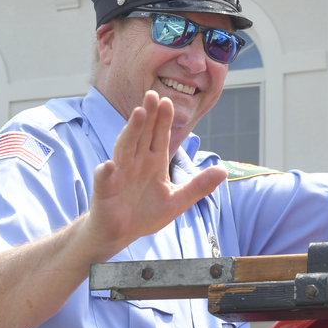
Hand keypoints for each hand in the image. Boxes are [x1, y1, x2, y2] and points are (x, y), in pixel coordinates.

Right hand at [85, 90, 227, 254]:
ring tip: (138, 114)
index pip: (160, 136)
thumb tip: (223, 170)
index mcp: (154, 162)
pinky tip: (108, 166)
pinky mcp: (105, 189)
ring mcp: (119, 173)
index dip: (164, 120)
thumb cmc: (146, 214)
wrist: (121, 233)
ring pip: (125, 148)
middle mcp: (136, 162)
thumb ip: (198, 186)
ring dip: (130, 131)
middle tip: (152, 94)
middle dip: (148, 115)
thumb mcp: (177, 201)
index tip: (168, 101)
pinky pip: (104, 179)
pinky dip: (105, 172)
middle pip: (142, 134)